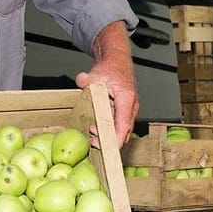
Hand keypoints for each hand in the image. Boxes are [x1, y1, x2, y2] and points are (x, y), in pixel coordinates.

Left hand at [76, 23, 137, 144]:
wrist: (117, 62)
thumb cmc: (111, 68)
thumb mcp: (97, 72)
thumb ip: (87, 78)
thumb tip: (82, 80)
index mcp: (126, 98)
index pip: (123, 124)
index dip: (116, 138)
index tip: (108, 148)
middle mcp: (130, 107)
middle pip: (123, 131)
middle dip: (110, 142)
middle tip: (93, 143)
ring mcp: (128, 111)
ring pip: (121, 131)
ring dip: (108, 136)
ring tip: (92, 136)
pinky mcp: (123, 113)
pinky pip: (118, 126)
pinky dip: (108, 131)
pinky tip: (95, 131)